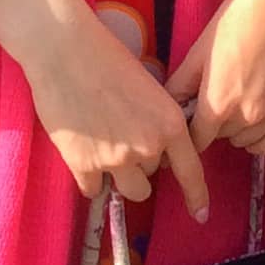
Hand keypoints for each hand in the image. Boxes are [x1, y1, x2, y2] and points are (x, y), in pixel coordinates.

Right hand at [0, 0, 207, 215]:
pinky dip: (89, 177)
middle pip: (151, 178)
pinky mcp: (83, 165)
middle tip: (120, 137)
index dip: (196, 195)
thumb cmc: (106, 58)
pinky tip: (82, 152)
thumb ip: (155, 122)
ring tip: (103, 147)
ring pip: (127, 189)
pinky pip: (93, 189)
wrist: (65, 50)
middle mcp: (148, 146)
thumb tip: (153, 148)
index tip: (200, 214)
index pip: (191, 170)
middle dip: (139, 164)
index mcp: (170, 124)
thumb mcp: (148, 88)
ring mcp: (116, 159)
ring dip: (118, 177)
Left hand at [166, 0, 264, 156]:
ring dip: (236, 130)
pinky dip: (259, 136)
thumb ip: (182, 84)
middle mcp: (247, 115)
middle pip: (221, 139)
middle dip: (213, 125)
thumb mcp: (201, 49)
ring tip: (236, 105)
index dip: (190, 133)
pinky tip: (255, 117)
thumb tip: (168, 106)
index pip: (196, 141)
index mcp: (218, 102)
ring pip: (246, 142)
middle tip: (215, 100)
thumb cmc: (240, 17)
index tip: (190, 123)